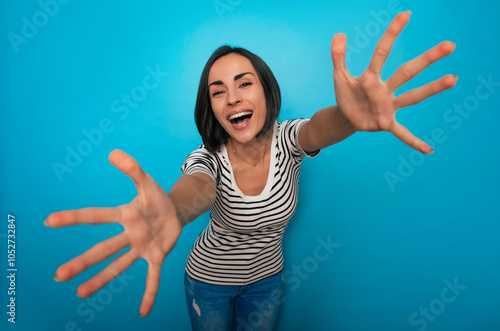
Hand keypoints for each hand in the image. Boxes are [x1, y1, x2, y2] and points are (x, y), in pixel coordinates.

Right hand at [45, 150, 181, 316]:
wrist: (175, 211)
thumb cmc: (156, 198)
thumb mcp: (147, 182)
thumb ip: (132, 169)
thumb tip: (113, 153)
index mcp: (124, 215)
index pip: (96, 216)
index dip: (74, 218)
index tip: (50, 222)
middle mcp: (128, 234)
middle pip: (103, 248)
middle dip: (82, 262)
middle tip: (58, 275)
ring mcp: (141, 247)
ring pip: (119, 265)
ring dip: (101, 279)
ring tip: (81, 293)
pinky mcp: (157, 256)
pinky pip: (153, 277)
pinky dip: (149, 293)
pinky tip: (143, 311)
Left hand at [331, 11, 456, 153]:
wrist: (346, 116)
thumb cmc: (347, 94)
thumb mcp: (339, 76)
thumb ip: (338, 57)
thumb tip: (338, 34)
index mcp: (372, 76)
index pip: (382, 52)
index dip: (392, 33)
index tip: (406, 14)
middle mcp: (386, 89)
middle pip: (407, 71)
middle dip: (427, 59)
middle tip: (450, 45)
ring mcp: (389, 106)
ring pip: (412, 96)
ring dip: (431, 89)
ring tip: (453, 79)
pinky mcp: (386, 123)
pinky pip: (402, 134)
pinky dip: (414, 142)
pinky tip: (428, 150)